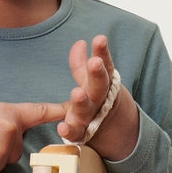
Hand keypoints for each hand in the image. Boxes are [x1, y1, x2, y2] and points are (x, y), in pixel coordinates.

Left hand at [57, 34, 138, 160]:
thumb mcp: (91, 81)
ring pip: (86, 108)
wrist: (109, 130)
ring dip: (82, 101)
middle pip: (99, 85)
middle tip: (94, 63)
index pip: (104, 64)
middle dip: (96, 73)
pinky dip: (69, 130)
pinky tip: (62, 127)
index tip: (99, 39)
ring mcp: (90, 117)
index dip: (102, 51)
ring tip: (77, 93)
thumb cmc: (97, 99)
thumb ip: (82, 65)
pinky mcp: (81, 133)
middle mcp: (97, 99)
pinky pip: (76, 133)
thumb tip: (79, 43)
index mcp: (102, 82)